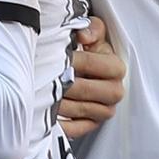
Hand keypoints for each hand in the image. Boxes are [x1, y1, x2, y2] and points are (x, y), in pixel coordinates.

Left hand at [58, 15, 126, 140]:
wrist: (82, 68)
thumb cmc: (86, 48)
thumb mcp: (91, 34)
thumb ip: (92, 29)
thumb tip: (82, 35)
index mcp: (116, 68)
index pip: (101, 66)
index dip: (80, 61)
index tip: (61, 57)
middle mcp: (114, 91)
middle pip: (90, 91)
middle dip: (67, 83)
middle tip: (48, 77)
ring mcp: (103, 111)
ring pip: (80, 110)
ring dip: (59, 102)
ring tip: (42, 92)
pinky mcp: (91, 125)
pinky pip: (75, 129)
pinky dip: (59, 123)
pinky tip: (46, 113)